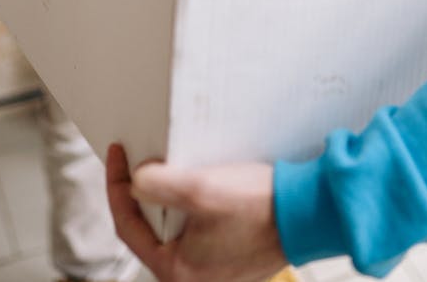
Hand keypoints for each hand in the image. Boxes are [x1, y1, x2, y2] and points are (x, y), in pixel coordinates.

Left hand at [107, 144, 287, 281]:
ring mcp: (213, 265)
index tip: (119, 155)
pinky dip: (193, 202)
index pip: (128, 226)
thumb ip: (158, 185)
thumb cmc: (261, 208)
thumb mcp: (201, 190)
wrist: (309, 212)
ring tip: (172, 165)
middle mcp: (193, 275)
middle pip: (152, 227)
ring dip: (171, 195)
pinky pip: (198, 226)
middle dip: (144, 192)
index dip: (117, 186)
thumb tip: (135, 182)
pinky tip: (203, 180)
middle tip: (141, 159)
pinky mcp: (230, 251)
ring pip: (176, 225)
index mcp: (177, 270)